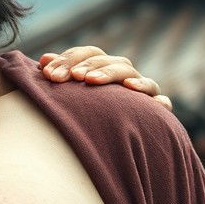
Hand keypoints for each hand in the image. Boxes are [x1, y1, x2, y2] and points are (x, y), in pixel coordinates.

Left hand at [39, 47, 173, 111]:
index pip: (88, 54)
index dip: (68, 59)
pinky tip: (135, 92)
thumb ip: (59, 76)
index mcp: (102, 71)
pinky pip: (160, 101)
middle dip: (89, 65)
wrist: (110, 149)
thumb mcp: (67, 98)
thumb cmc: (81, 119)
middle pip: (110, 61)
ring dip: (112, 74)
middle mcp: (122, 77)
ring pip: (131, 74)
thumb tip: (44, 59)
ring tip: (92, 80)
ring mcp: (139, 93)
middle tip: (72, 76)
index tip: (48, 73)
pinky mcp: (154, 112)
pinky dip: (152, 96)